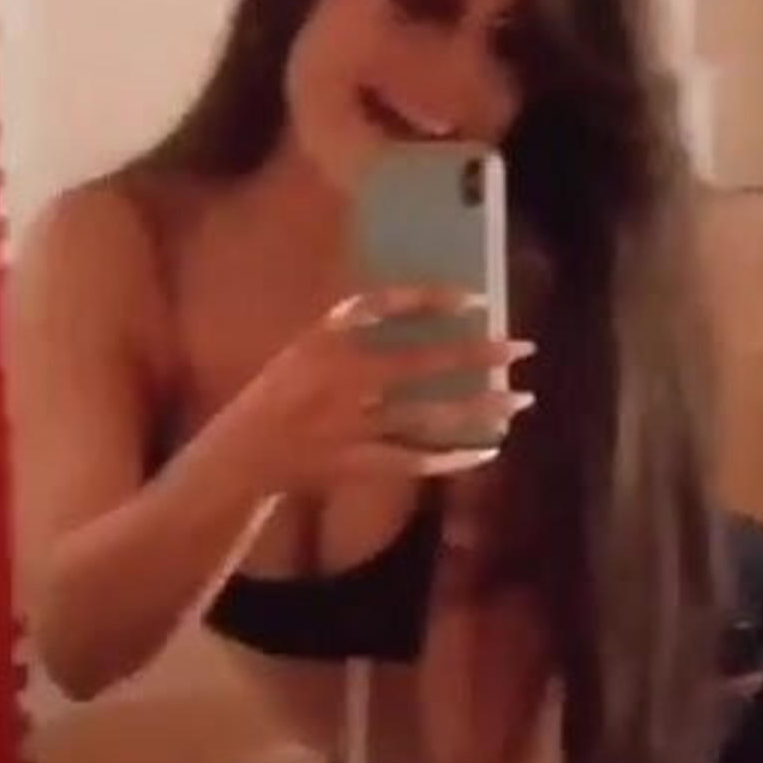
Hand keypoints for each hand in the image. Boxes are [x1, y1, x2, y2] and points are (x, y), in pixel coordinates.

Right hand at [214, 284, 535, 495]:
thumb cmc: (277, 395)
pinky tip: (487, 450)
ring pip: (428, 416)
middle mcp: (340, 380)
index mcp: (324, 342)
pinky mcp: (358, 464)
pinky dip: (452, 457)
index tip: (474, 298)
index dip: (430, 299)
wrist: (241, 458)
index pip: (383, 306)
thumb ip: (352, 327)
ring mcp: (351, 426)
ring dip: (478, 409)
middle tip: (521, 347)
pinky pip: (415, 462)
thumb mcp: (304, 347)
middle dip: (476, 355)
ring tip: (522, 400)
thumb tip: (414, 304)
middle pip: (420, 363)